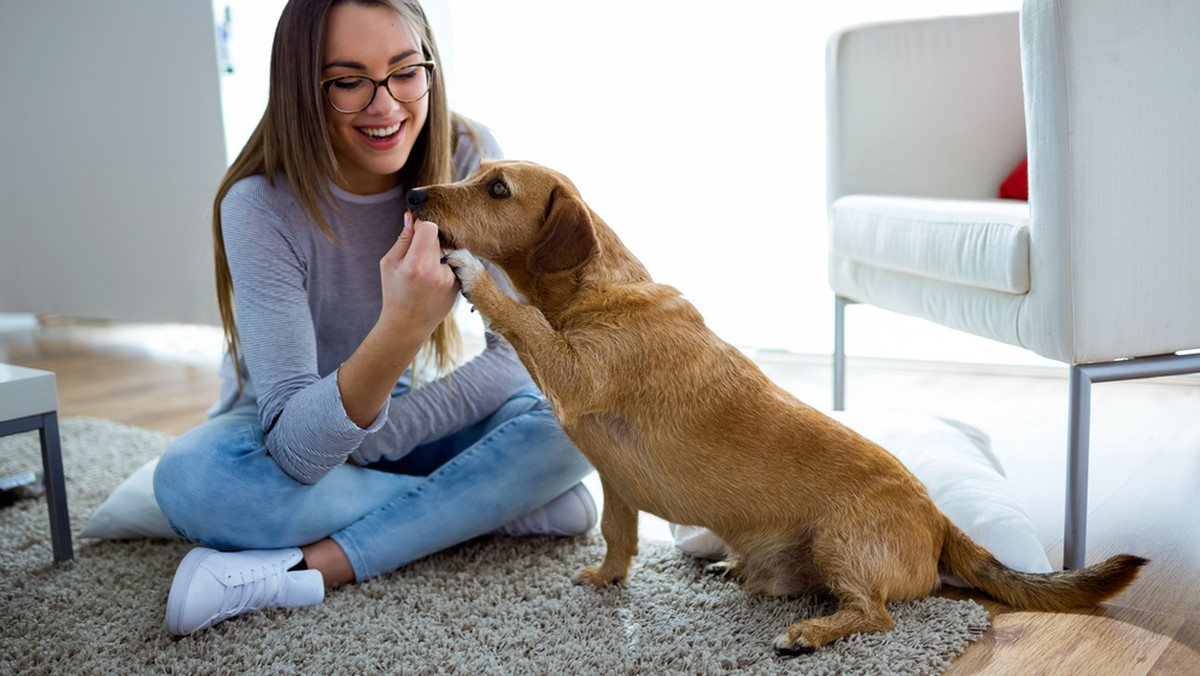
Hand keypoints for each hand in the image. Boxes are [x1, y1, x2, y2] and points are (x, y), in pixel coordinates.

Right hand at [377, 212, 459, 337]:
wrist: (409, 325)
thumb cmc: (394, 293)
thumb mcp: (389, 264)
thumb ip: (403, 239)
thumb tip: (411, 216)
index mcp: (416, 266)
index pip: (430, 228)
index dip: (421, 226)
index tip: (414, 231)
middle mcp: (437, 272)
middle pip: (438, 237)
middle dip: (426, 240)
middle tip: (415, 256)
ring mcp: (451, 279)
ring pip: (447, 249)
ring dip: (435, 254)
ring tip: (423, 273)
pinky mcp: (459, 284)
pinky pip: (453, 263)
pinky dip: (443, 266)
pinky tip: (432, 281)